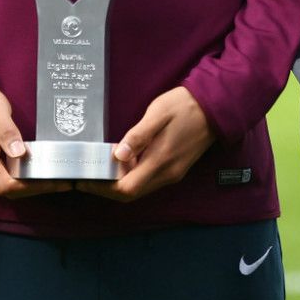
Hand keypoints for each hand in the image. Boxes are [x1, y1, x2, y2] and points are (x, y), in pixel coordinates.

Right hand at [0, 81, 70, 198]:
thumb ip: (7, 131)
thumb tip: (20, 153)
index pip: (6, 185)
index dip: (31, 188)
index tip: (54, 182)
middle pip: (6, 189)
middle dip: (33, 188)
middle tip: (59, 181)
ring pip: (2, 185)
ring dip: (25, 185)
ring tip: (49, 177)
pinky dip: (16, 178)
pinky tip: (31, 169)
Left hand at [78, 86, 214, 201]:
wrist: (215, 107)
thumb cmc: (183, 106)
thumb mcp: (157, 114)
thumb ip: (138, 135)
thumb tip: (118, 155)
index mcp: (160, 161)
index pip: (127, 188)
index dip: (103, 188)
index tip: (84, 180)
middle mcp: (167, 174)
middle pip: (132, 193)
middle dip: (107, 189)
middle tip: (86, 176)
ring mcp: (173, 173)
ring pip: (140, 188)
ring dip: (119, 184)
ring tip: (98, 169)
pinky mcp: (175, 168)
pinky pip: (149, 180)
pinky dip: (132, 177)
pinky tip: (120, 163)